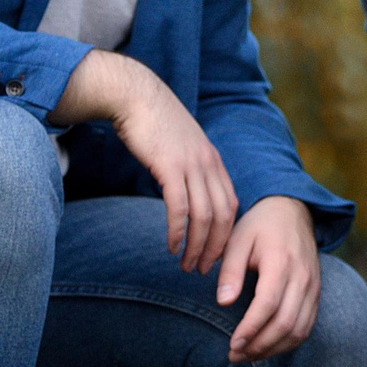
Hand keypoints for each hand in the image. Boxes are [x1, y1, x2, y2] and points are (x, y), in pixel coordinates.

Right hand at [60, 50, 237, 272]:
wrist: (135, 96)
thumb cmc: (153, 125)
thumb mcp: (180, 149)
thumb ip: (189, 171)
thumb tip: (186, 197)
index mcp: (214, 162)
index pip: (231, 206)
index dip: (226, 234)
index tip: (216, 255)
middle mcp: (209, 164)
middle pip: (223, 216)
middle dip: (216, 248)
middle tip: (204, 270)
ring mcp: (192, 165)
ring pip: (204, 216)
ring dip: (197, 246)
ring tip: (187, 265)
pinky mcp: (170, 166)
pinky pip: (180, 207)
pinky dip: (178, 231)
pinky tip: (172, 246)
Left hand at [217, 195, 321, 361]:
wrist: (293, 211)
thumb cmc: (259, 226)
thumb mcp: (237, 240)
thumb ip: (230, 272)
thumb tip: (224, 303)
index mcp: (281, 261)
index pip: (268, 304)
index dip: (250, 329)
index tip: (232, 344)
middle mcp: (302, 276)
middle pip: (286, 322)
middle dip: (259, 346)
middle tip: (234, 355)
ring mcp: (313, 286)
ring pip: (299, 329)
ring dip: (273, 348)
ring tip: (247, 355)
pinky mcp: (316, 293)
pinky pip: (307, 326)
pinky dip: (288, 342)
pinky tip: (266, 347)